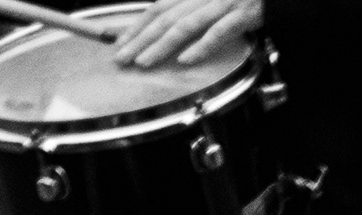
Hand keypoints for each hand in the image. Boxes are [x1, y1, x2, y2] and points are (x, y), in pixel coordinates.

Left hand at [113, 0, 257, 68]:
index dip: (136, 26)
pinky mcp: (242, 14)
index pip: (156, 8)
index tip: (119, 44)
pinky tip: (185, 59)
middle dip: (141, 39)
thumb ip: (188, 11)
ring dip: (162, 45)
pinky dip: (201, 46)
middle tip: (122, 58)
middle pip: (165, 18)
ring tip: (145, 62)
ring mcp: (221, 5)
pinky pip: (218, 32)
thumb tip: (163, 32)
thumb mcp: (209, 1)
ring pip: (185, 26)